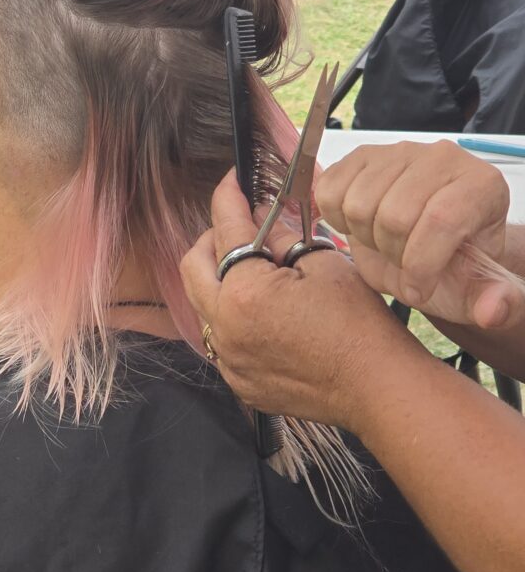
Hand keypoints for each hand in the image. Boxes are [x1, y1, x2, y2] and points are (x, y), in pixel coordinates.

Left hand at [180, 170, 427, 428]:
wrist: (378, 388)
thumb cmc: (360, 327)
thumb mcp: (323, 262)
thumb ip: (280, 236)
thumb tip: (259, 218)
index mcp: (244, 293)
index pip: (225, 229)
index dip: (227, 198)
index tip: (231, 183)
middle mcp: (225, 328)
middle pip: (193, 267)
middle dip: (212, 239)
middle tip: (239, 227)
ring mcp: (229, 359)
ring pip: (204, 304)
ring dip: (220, 280)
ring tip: (255, 270)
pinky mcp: (240, 381)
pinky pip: (221, 339)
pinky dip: (232, 317)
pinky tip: (264, 312)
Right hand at [316, 140, 518, 328]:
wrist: (425, 246)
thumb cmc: (453, 267)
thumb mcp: (477, 290)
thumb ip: (494, 302)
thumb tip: (493, 310)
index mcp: (481, 185)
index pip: (441, 220)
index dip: (422, 265)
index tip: (419, 290)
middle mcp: (442, 157)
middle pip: (394, 215)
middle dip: (393, 255)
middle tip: (403, 263)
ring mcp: (398, 152)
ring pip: (358, 204)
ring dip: (365, 238)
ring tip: (385, 244)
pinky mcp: (361, 157)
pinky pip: (330, 190)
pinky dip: (336, 220)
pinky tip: (360, 227)